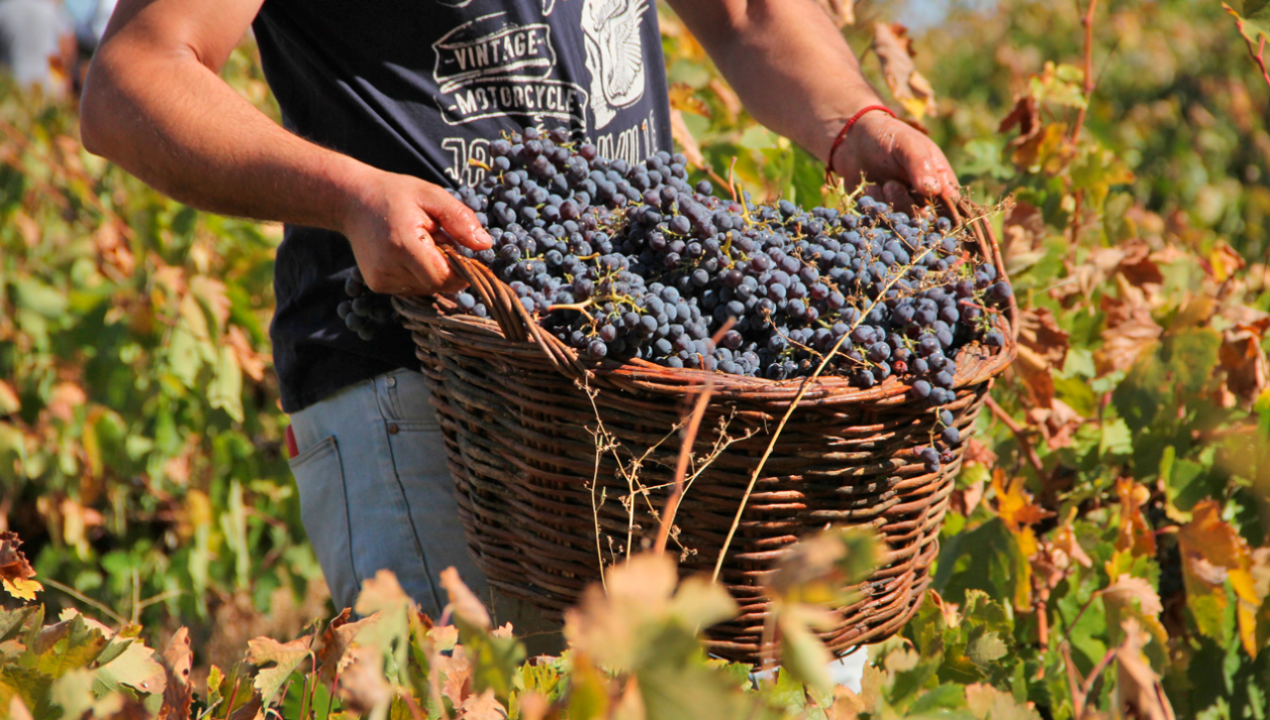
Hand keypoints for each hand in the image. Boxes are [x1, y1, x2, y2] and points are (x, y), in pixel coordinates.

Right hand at [340, 169, 492, 295]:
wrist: (353, 201)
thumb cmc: (395, 195)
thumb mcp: (432, 195)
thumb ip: (460, 219)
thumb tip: (485, 245)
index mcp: (403, 245)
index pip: (444, 277)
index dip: (461, 270)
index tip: (465, 252)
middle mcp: (388, 268)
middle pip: (437, 285)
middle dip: (448, 268)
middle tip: (440, 240)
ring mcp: (380, 280)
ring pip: (426, 289)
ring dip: (434, 270)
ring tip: (421, 243)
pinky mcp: (378, 285)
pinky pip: (412, 288)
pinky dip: (419, 274)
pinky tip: (409, 253)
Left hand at [831, 111, 959, 213]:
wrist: (852, 139)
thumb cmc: (888, 137)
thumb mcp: (907, 145)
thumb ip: (920, 165)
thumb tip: (934, 190)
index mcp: (940, 182)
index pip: (951, 206)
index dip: (945, 217)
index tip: (927, 210)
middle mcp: (923, 199)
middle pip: (924, 219)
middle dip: (906, 205)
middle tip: (891, 184)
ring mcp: (901, 208)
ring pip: (902, 223)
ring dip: (889, 205)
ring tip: (881, 183)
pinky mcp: (881, 213)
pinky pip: (880, 221)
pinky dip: (874, 207)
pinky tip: (869, 188)